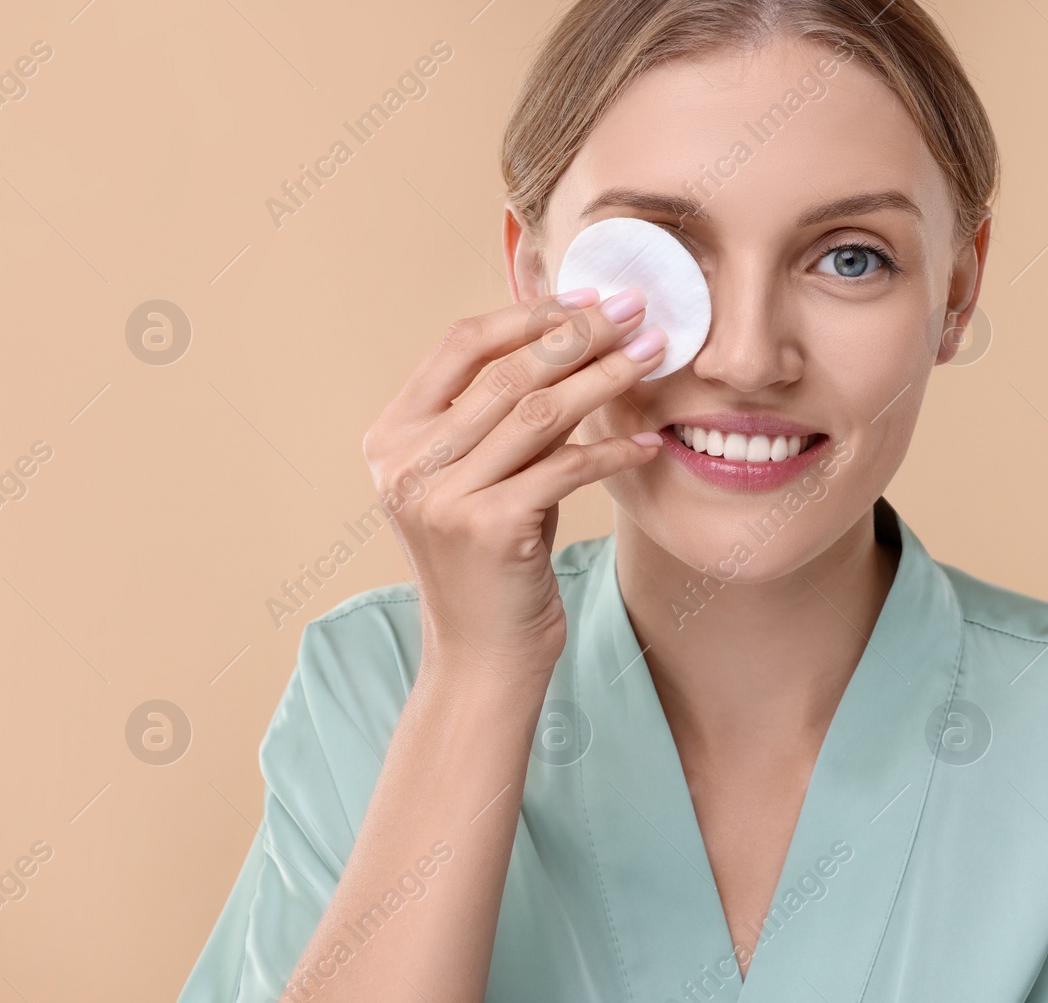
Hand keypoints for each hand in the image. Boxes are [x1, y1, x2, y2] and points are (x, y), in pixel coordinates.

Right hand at [362, 287, 666, 679]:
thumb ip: (508, 417)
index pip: (459, 345)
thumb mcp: (487, 478)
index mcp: (393, 436)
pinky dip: (615, 450)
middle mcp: (405, 462)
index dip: (527, 315)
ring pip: (540, 412)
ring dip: (606, 378)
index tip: (588, 299)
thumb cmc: (495, 562)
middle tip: (637, 313)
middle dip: (580, 335)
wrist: (483, 659)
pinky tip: (650, 439)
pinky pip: (566, 467)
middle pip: (507, 371)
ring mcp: (440, 496)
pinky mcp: (487, 528)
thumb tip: (571, 335)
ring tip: (654, 357)